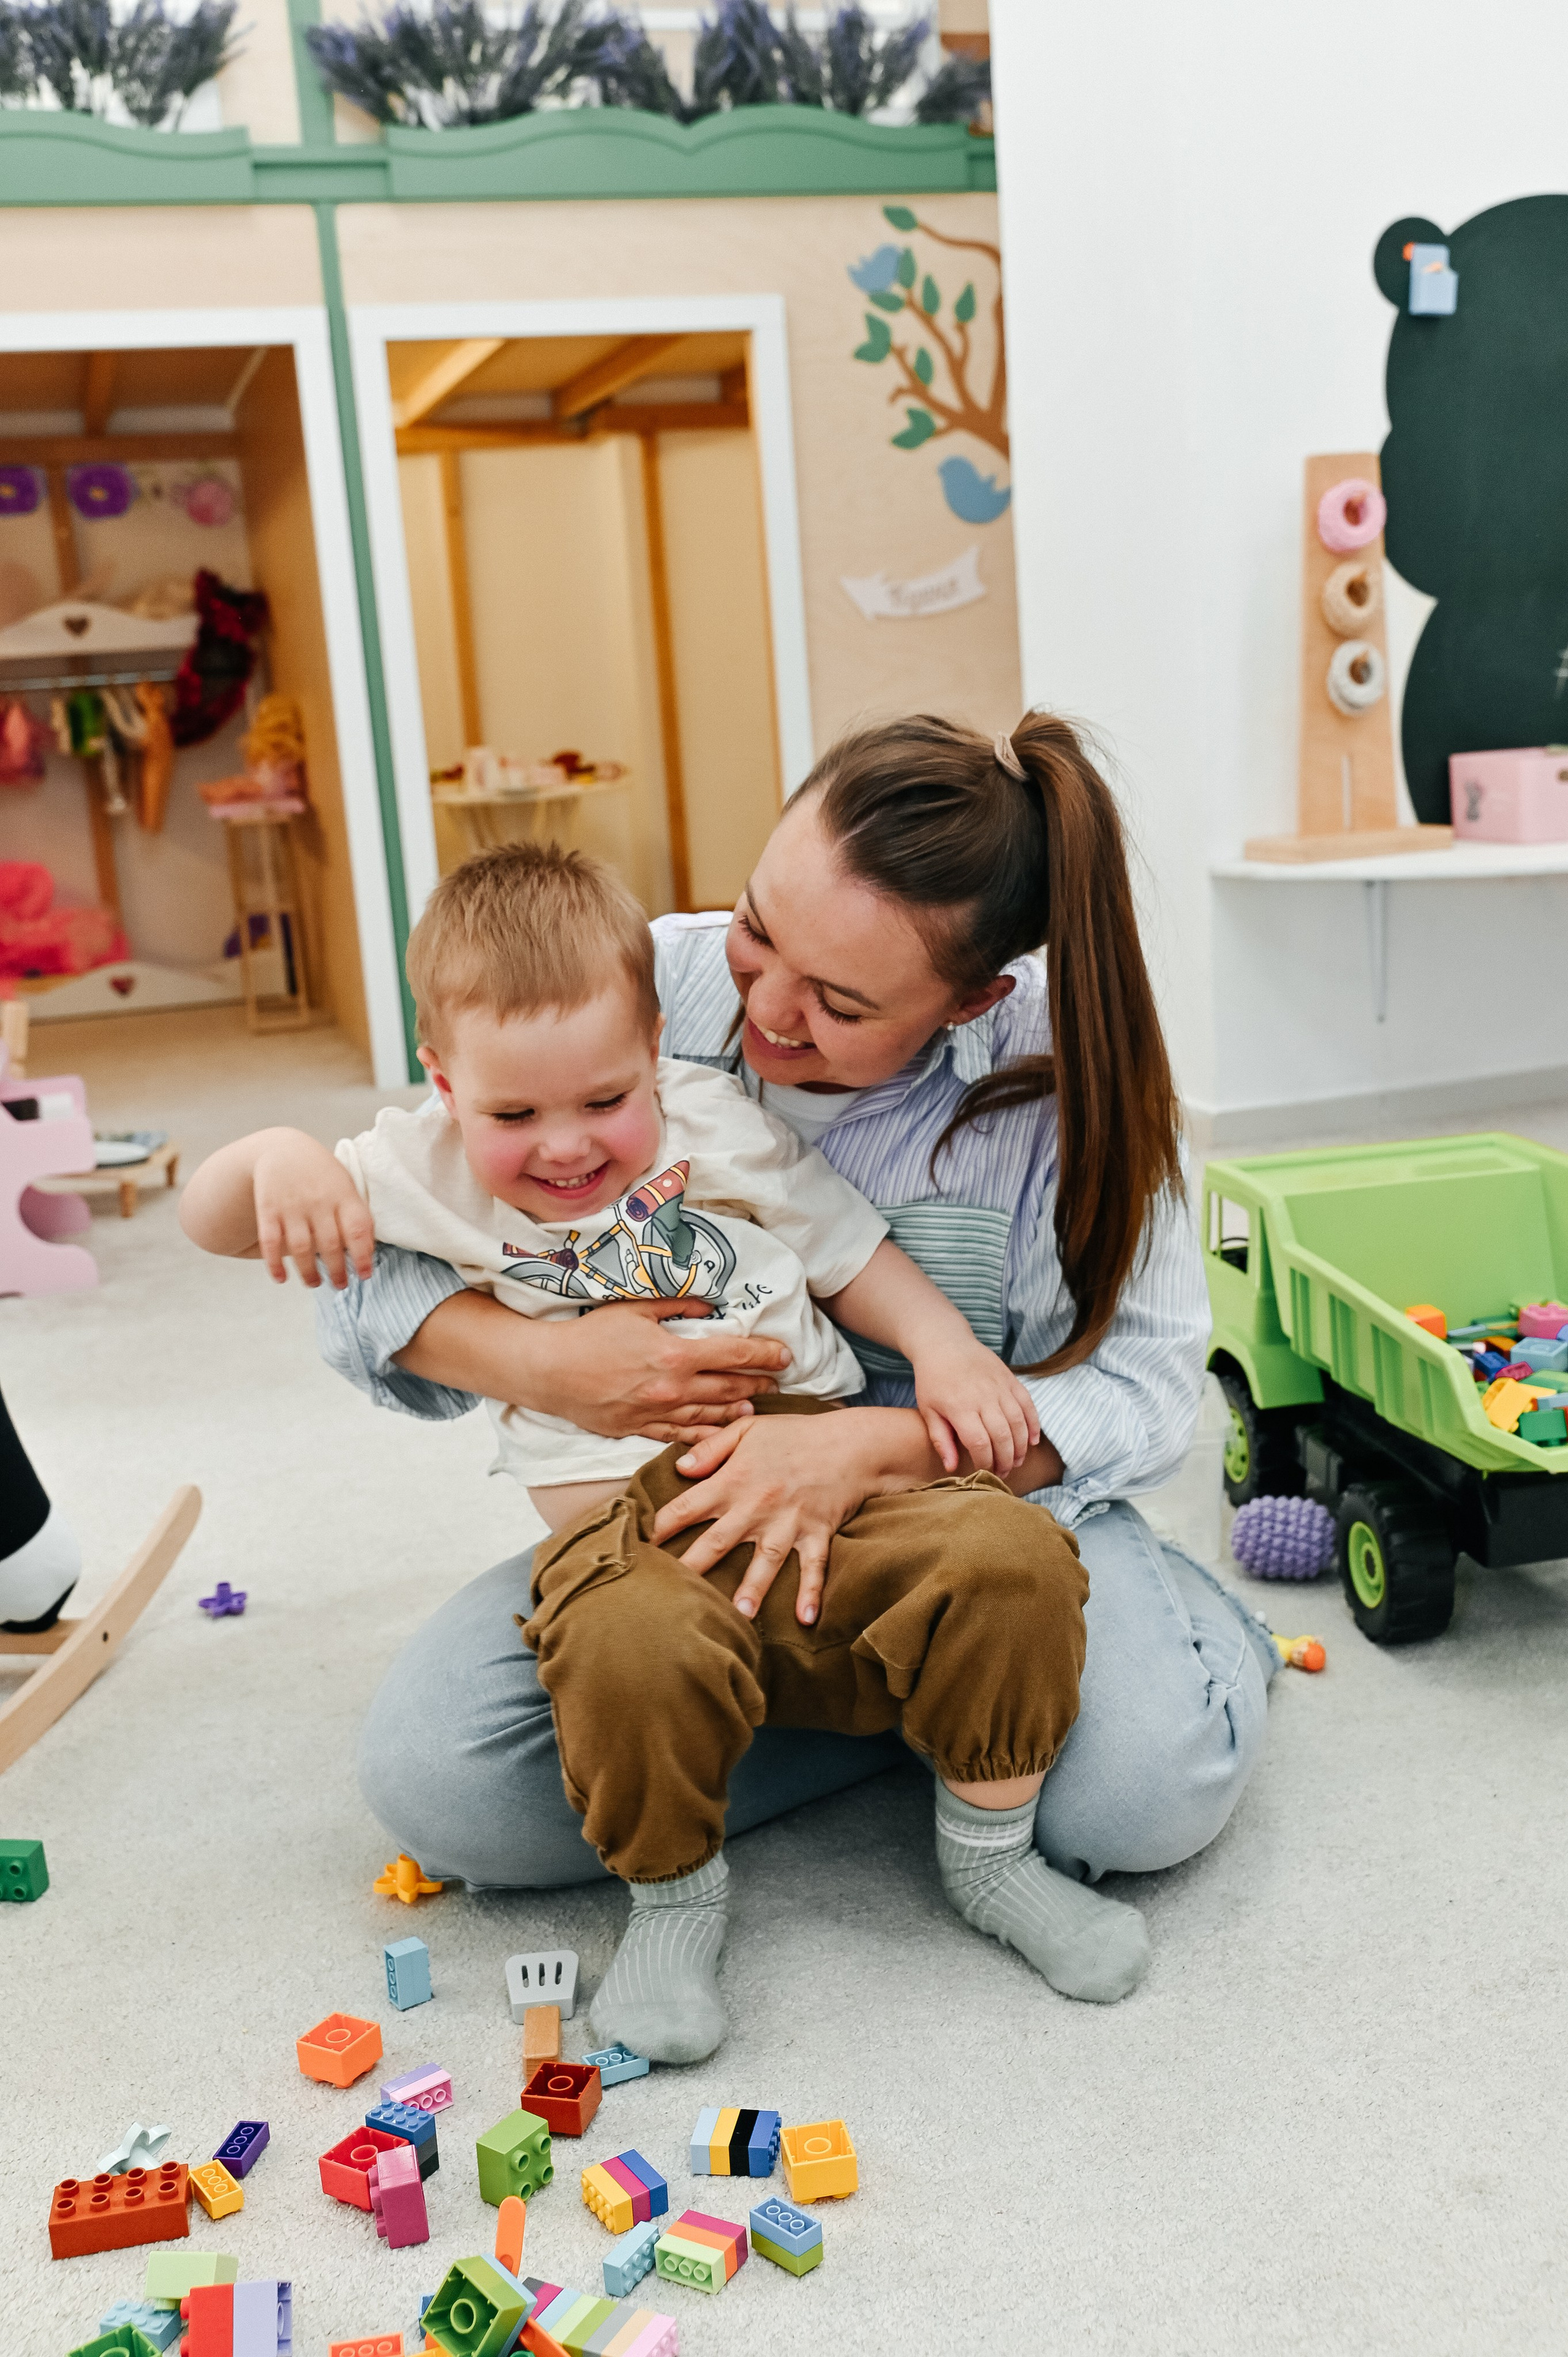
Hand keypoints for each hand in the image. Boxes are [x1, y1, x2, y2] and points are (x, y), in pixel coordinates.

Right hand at [254, 1134, 375, 1289]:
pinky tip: (281, 1278)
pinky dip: (274, 1264)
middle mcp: (318, 1201)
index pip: (358, 1229)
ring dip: (309, 1272)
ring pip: (301, 1248)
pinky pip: (270, 1241)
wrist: (282, 1148)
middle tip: (340, 1286)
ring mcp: (292, 1206)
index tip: (365, 1275)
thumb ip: (355, 1214)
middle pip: (330, 1244)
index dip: (363, 1255)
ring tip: (315, 1284)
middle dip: (337, 1271)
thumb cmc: (322, 1175)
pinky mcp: (268, 1210)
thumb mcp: (344, 1184)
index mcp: (343, 1194)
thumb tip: (367, 1252)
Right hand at [399, 1292, 791, 1443]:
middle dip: (759, 1384)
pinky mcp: (642, 1430)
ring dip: (739, 1411)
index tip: (786, 1354)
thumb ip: (677, 1306)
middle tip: (779, 1381)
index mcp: (675, 1354)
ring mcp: (658, 1413)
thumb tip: (711, 1305)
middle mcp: (673, 1388)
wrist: (550, 1371)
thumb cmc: (591, 1334)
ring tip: (758, 1407)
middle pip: (731, 1388)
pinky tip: (723, 1432)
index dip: (766, 1355)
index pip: (735, 1355)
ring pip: (712, 1415)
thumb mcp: (635, 1309)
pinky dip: (708, 1434)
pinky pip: (683, 1436)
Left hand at [652, 1407, 923, 1626]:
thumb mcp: (748, 1428)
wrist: (850, 1442)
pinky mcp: (817, 1533)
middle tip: (665, 1595)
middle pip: (716, 1543)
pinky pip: (814, 1567)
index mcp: (734, 1480)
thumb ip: (711, 1447)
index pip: (687, 1507)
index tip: (638, 1546)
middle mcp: (756, 1506)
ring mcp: (788, 1523)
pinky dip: (811, 1592)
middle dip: (689, 1568)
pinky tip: (806, 1619)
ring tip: (737, 1617)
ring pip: (764, 1561)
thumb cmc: (795, 1433)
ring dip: (751, 1589)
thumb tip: (679, 1468)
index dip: (659, 1526)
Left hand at [913, 1337, 1039, 1476]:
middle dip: (1005, 1460)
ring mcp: (1000, 1386)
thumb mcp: (928, 1410)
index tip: (983, 1472)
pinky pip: (1028, 1405)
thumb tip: (952, 1469)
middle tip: (1003, 1474)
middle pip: (1003, 1436)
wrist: (944, 1342)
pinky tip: (1033, 1442)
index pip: (980, 1443)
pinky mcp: (1011, 1379)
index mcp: (960, 1407)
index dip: (985, 1462)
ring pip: (1019, 1423)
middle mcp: (983, 1397)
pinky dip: (1034, 1424)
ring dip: (1021, 1447)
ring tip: (1016, 1462)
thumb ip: (941, 1439)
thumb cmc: (932, 1379)